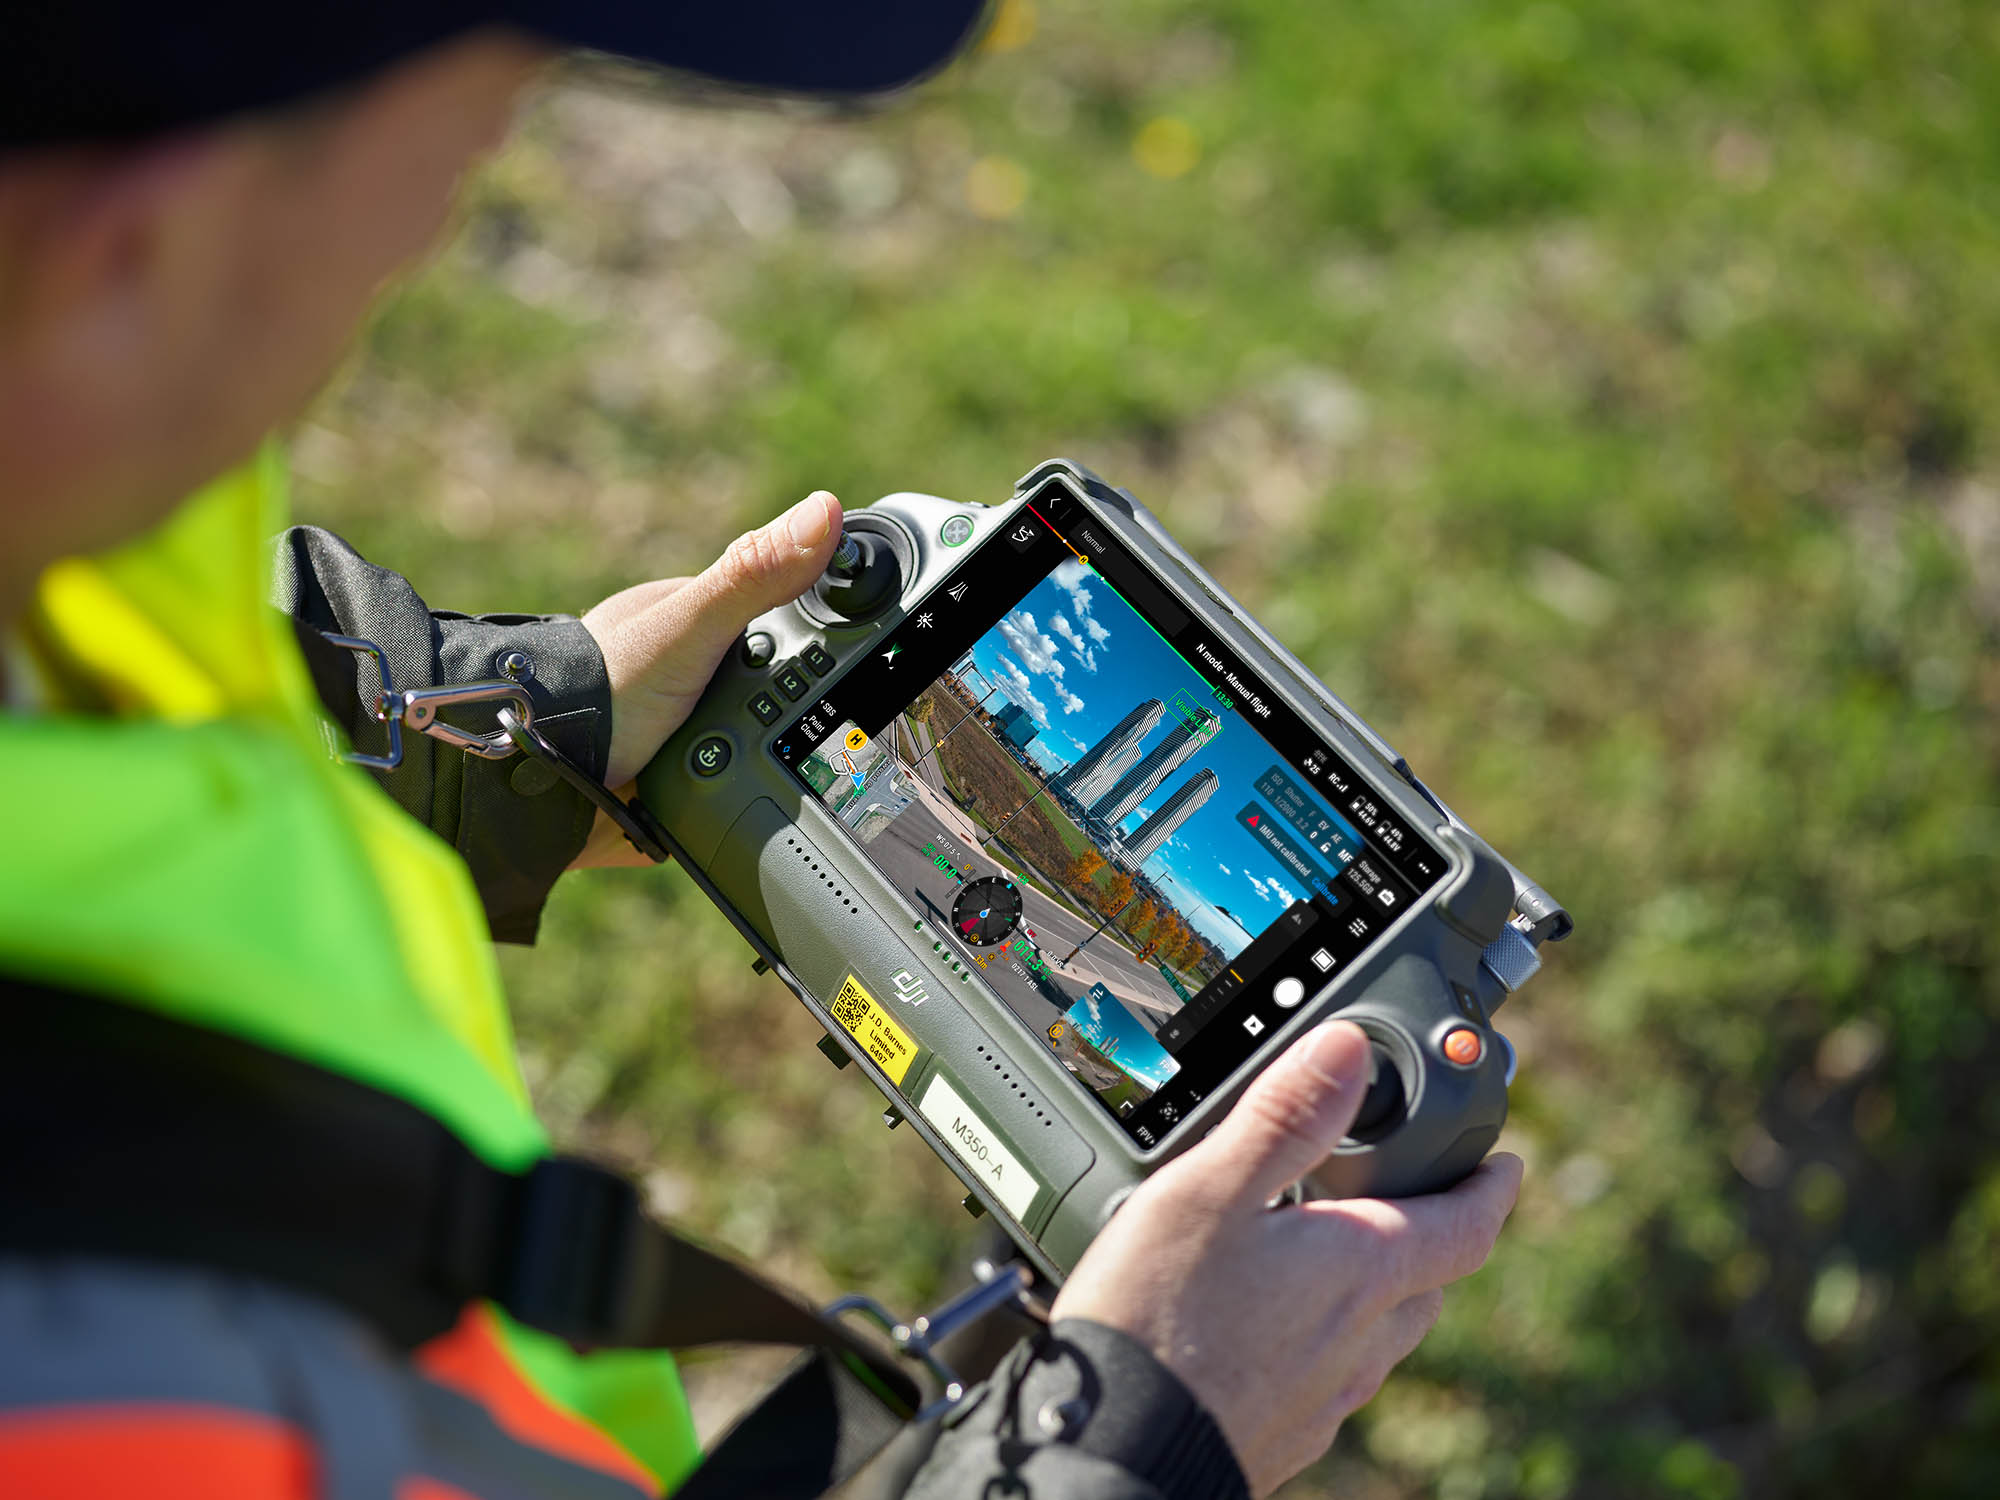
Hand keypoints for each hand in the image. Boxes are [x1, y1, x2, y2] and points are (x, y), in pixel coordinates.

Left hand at [569, 490, 840, 867]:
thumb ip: (753, 575)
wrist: (536, 789)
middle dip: (801, 700)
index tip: (871, 647)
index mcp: (694, 615)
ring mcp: (680, 722)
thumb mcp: (689, 629)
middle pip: (777, 676)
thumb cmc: (597, 694)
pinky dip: (748, 792)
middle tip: (831, 726)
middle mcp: (687, 664)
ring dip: (777, 752)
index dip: (825, 623)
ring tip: (806, 770)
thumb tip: (827, 510)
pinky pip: (734, 786)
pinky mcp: (676, 781)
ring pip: (757, 733)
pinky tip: (764, 801)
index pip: (785, 607)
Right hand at [1049, 1021, 1522, 1496]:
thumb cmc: (1157, 1320)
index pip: (1465, 1226)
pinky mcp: (1284, 1435)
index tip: (1505, 1164)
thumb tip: (1348, 1049)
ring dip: (1379, 1294)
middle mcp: (1359, 1339)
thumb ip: (1283, 1116)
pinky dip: (1327, 1343)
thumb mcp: (1209, 1189)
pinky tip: (1274, 1331)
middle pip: (1429, 1283)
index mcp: (1360, 1268)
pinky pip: (1333, 1380)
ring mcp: (1324, 1396)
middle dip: (1432, 1236)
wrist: (1114, 1444)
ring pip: (1382, 1337)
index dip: (1492, 1188)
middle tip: (1411, 1197)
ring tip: (1334, 1256)